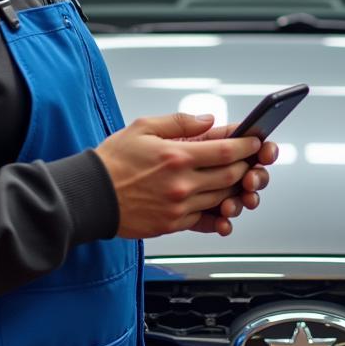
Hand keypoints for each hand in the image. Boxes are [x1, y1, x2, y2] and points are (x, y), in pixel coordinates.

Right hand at [93, 113, 261, 238]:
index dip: (247, 145)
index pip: (227, 150)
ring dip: (234, 188)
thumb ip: (180, 122)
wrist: (90, 195)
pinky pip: (205, 219)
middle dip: (246, 166)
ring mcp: (179, 207)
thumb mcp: (144, 127)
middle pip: (231, 176)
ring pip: (222, 198)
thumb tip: (208, 120)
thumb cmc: (113, 160)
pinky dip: (218, 210)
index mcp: (177, 156)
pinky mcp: (172, 225)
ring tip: (236, 178)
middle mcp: (182, 184)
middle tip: (250, 159)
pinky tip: (221, 203)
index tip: (255, 141)